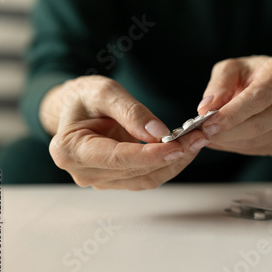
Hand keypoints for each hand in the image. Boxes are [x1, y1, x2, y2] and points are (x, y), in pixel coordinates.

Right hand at [41, 75, 208, 189]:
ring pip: (146, 178)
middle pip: (136, 172)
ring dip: (176, 162)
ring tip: (198, 140)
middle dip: (171, 156)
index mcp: (71, 150)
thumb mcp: (104, 92)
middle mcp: (84, 172)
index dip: (150, 155)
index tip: (178, 146)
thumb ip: (130, 112)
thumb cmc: (84, 97)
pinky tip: (186, 147)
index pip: (118, 158)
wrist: (74, 108)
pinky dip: (169, 163)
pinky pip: (147, 176)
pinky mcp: (116, 180)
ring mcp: (100, 179)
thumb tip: (159, 134)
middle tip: (200, 136)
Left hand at [197, 55, 271, 156]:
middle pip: (259, 123)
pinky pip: (258, 149)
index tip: (207, 124)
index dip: (231, 114)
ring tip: (207, 135)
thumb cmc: (253, 74)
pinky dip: (235, 147)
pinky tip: (222, 138)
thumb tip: (206, 107)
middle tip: (201, 134)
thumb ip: (219, 84)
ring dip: (228, 142)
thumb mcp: (234, 67)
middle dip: (226, 132)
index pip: (258, 98)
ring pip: (257, 140)